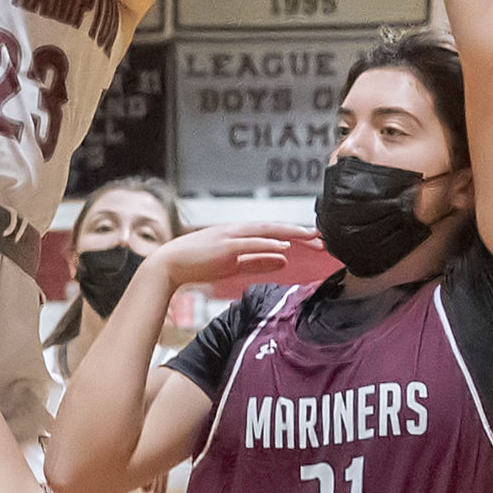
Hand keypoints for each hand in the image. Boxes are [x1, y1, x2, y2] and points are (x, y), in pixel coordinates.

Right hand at [153, 226, 302, 290]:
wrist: (170, 264)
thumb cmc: (198, 264)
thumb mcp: (234, 265)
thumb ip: (258, 262)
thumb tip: (284, 261)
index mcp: (241, 233)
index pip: (274, 232)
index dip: (295, 235)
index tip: (315, 240)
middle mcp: (238, 230)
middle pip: (276, 228)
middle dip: (300, 232)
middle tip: (322, 238)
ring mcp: (231, 236)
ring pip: (267, 231)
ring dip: (290, 233)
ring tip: (311, 237)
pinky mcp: (225, 246)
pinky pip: (251, 242)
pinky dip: (269, 242)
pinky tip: (284, 244)